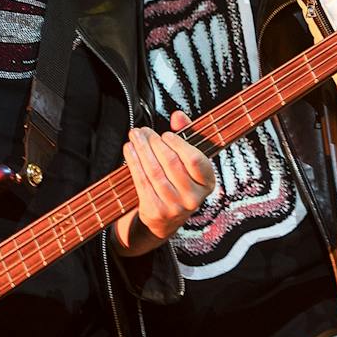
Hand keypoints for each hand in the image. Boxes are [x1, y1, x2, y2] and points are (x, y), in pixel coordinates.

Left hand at [124, 110, 214, 240]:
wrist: (165, 221)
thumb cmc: (178, 183)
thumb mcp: (188, 162)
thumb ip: (187, 136)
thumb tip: (178, 115)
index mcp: (207, 183)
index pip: (195, 159)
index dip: (179, 144)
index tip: (165, 134)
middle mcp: (194, 197)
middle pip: (171, 163)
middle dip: (154, 142)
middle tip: (143, 131)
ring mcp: (175, 207)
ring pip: (154, 171)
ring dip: (141, 149)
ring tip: (134, 136)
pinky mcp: (156, 211)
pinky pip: (142, 181)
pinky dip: (133, 163)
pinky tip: (129, 150)